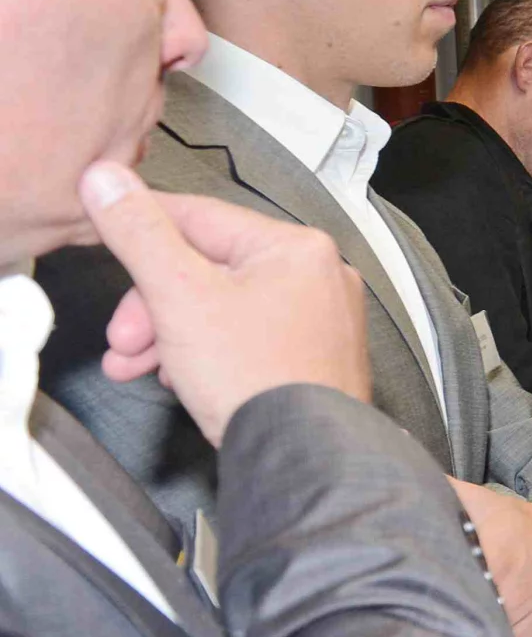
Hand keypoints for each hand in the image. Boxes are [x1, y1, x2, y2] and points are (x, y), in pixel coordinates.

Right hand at [82, 162, 369, 444]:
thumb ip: (140, 235)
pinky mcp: (313, 357)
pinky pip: (246, 340)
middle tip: (123, 338)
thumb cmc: (258, 377)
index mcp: (295, 247)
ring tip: (134, 365)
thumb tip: (109, 182)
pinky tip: (179, 378)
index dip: (143, 228)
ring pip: (223, 309)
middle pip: (208, 270)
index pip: (200, 217)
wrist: (301, 454)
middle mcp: (318, 276)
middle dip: (152, 305)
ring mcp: (320, 319)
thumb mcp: (179, 295)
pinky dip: (206, 354)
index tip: (105, 230)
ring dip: (169, 334)